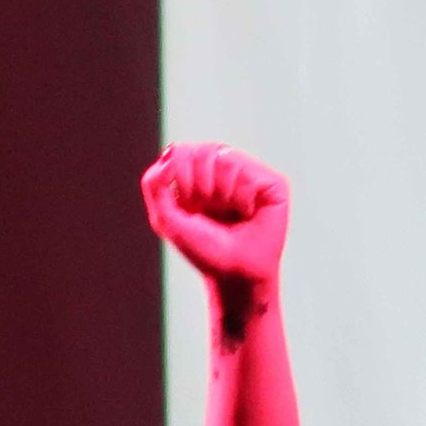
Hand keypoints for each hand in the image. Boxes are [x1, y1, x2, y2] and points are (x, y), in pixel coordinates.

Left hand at [140, 143, 287, 289]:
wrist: (236, 275)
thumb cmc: (205, 251)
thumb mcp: (166, 219)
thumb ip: (154, 185)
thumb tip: (169, 153)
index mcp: (198, 174)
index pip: (181, 151)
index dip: (180, 175)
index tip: (188, 205)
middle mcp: (224, 169)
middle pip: (203, 151)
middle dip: (200, 186)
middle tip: (210, 210)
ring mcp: (249, 173)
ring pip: (225, 158)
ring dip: (221, 193)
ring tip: (229, 213)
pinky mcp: (272, 183)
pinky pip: (248, 174)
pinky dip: (241, 199)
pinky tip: (247, 214)